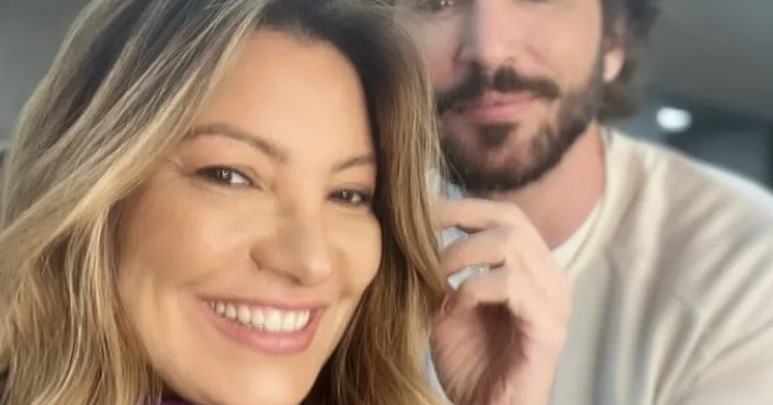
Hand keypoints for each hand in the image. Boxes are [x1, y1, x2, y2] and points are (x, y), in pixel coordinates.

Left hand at [430, 198, 571, 404]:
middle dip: (461, 218)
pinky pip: (512, 283)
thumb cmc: (470, 364)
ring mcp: (554, 300)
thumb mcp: (447, 306)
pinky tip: (456, 304)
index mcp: (531, 268)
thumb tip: (413, 231)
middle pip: (511, 217)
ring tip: (437, 276)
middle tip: (423, 234)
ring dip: (462, 254)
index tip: (422, 213)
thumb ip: (440, 271)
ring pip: (511, 243)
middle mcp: (549, 277)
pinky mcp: (549, 326)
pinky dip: (475, 286)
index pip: (505, 213)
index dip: (462, 206)